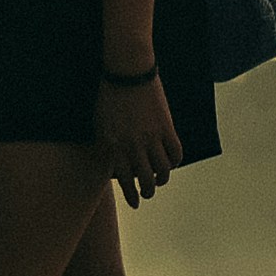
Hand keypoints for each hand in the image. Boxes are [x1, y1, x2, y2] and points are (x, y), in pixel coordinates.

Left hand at [97, 75, 180, 205]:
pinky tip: (171, 162)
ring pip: (162, 170)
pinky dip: (175, 161)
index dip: (131, 194)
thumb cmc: (109, 96)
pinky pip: (175, 152)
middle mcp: (132, 145)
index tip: (136, 203)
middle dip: (148, 191)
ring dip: (162, 179)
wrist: (126, 72)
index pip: (124, 179)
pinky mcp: (166, 126)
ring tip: (160, 180)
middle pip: (145, 180)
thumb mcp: (100, 124)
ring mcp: (150, 136)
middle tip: (148, 192)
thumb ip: (107, 145)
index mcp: (114, 145)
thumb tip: (114, 164)